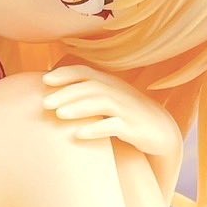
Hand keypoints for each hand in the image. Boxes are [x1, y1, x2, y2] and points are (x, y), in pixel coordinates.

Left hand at [42, 65, 183, 200]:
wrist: (162, 132)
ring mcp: (127, 110)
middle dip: (66, 93)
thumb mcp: (110, 101)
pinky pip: (114, 126)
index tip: (44, 79)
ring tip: (58, 114)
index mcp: (111, 84)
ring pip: (102, 103)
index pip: (86, 72)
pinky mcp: (134, 128)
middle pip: (90, 87)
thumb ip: (88, 94)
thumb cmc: (128, 116)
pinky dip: (96, 129)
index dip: (66, 73)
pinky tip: (78, 134)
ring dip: (79, 107)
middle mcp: (119, 93)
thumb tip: (56, 95)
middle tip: (44, 103)